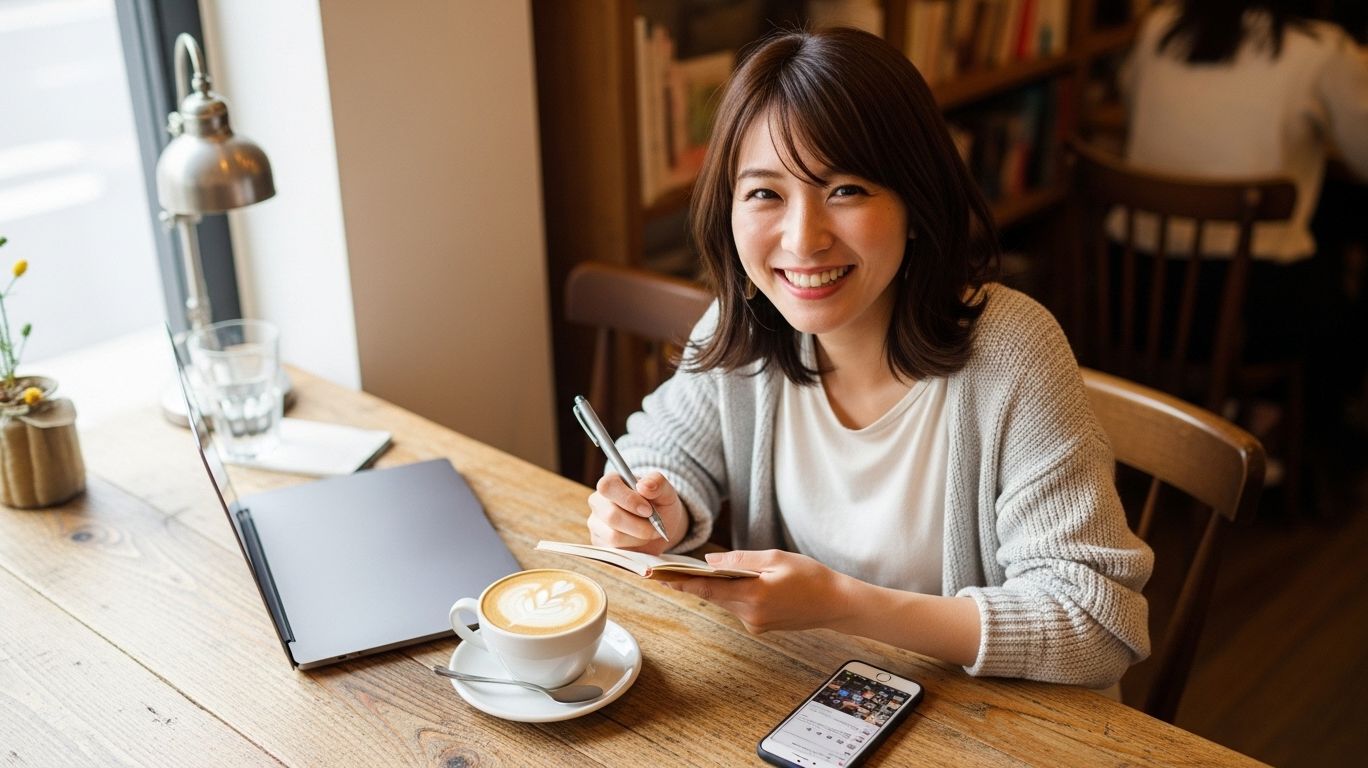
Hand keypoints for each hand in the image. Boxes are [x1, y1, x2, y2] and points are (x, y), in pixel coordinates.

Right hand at [586, 471, 685, 554]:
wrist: (660, 526)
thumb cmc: (660, 504)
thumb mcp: (665, 491)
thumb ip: (657, 482)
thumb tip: (643, 486)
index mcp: (611, 482)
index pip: (607, 487)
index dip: (628, 500)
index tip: (648, 510)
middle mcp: (598, 502)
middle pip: (611, 516)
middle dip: (639, 525)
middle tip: (655, 526)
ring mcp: (596, 524)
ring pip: (613, 536)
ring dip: (639, 538)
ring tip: (649, 532)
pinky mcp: (599, 543)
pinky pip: (615, 551)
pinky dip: (634, 548)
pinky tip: (640, 541)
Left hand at [666, 550, 854, 632]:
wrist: (836, 604)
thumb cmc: (810, 577)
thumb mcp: (775, 558)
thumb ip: (741, 560)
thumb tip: (711, 561)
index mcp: (753, 596)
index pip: (707, 588)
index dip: (680, 581)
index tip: (657, 577)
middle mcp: (750, 615)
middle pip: (712, 595)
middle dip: (690, 582)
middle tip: (665, 570)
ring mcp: (755, 624)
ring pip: (726, 600)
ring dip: (715, 587)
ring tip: (696, 572)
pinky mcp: (760, 627)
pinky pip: (739, 606)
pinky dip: (734, 593)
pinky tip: (739, 582)